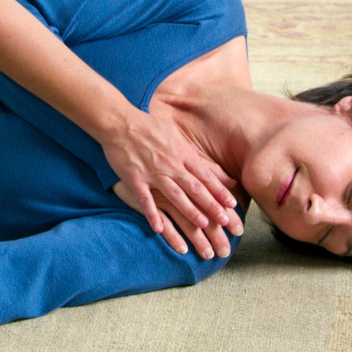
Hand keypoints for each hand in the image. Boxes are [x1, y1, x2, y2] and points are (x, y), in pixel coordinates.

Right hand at [101, 109, 242, 253]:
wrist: (119, 122)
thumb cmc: (149, 128)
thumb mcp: (176, 135)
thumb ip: (196, 156)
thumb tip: (215, 168)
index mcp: (181, 153)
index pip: (204, 175)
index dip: (219, 191)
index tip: (232, 205)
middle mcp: (170, 164)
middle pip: (194, 187)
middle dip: (211, 204)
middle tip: (225, 220)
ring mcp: (152, 172)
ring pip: (174, 194)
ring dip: (189, 210)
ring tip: (202, 225)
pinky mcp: (135, 178)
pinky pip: (145, 199)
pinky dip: (152, 214)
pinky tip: (158, 229)